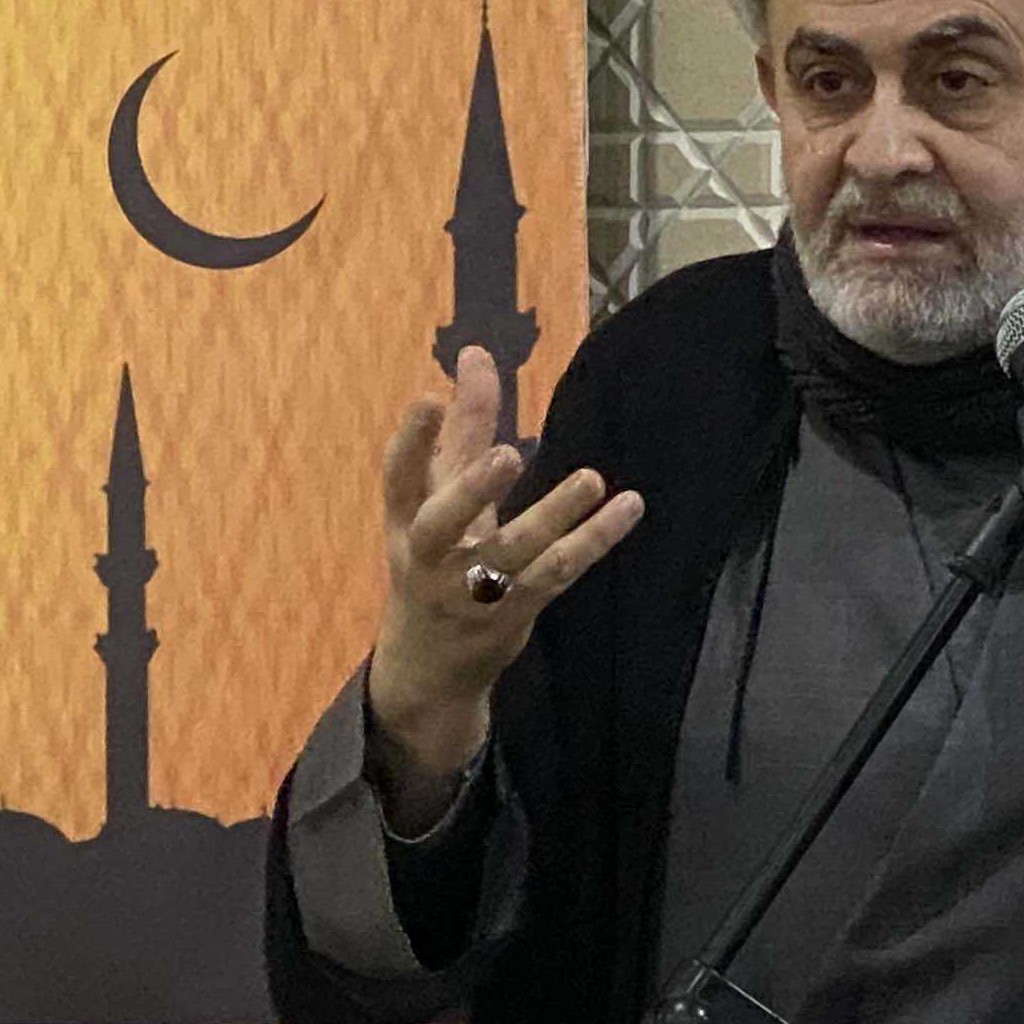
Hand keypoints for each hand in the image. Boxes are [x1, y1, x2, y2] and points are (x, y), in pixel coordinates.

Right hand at [365, 345, 643, 812]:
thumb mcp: (437, 498)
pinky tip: (625, 509)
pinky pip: (556, 575)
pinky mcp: (511, 615)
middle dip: (471, 489)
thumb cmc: (435, 559)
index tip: (428, 396)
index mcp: (404, 522)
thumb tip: (476, 355)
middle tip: (505, 453)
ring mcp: (468, 593)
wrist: (427, 667)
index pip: (398, 479)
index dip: (411, 440)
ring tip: (591, 479)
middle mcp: (429, 558)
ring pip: (512, 554)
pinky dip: (592, 542)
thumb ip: (461, 430)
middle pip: (441, 524)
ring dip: (553, 517)